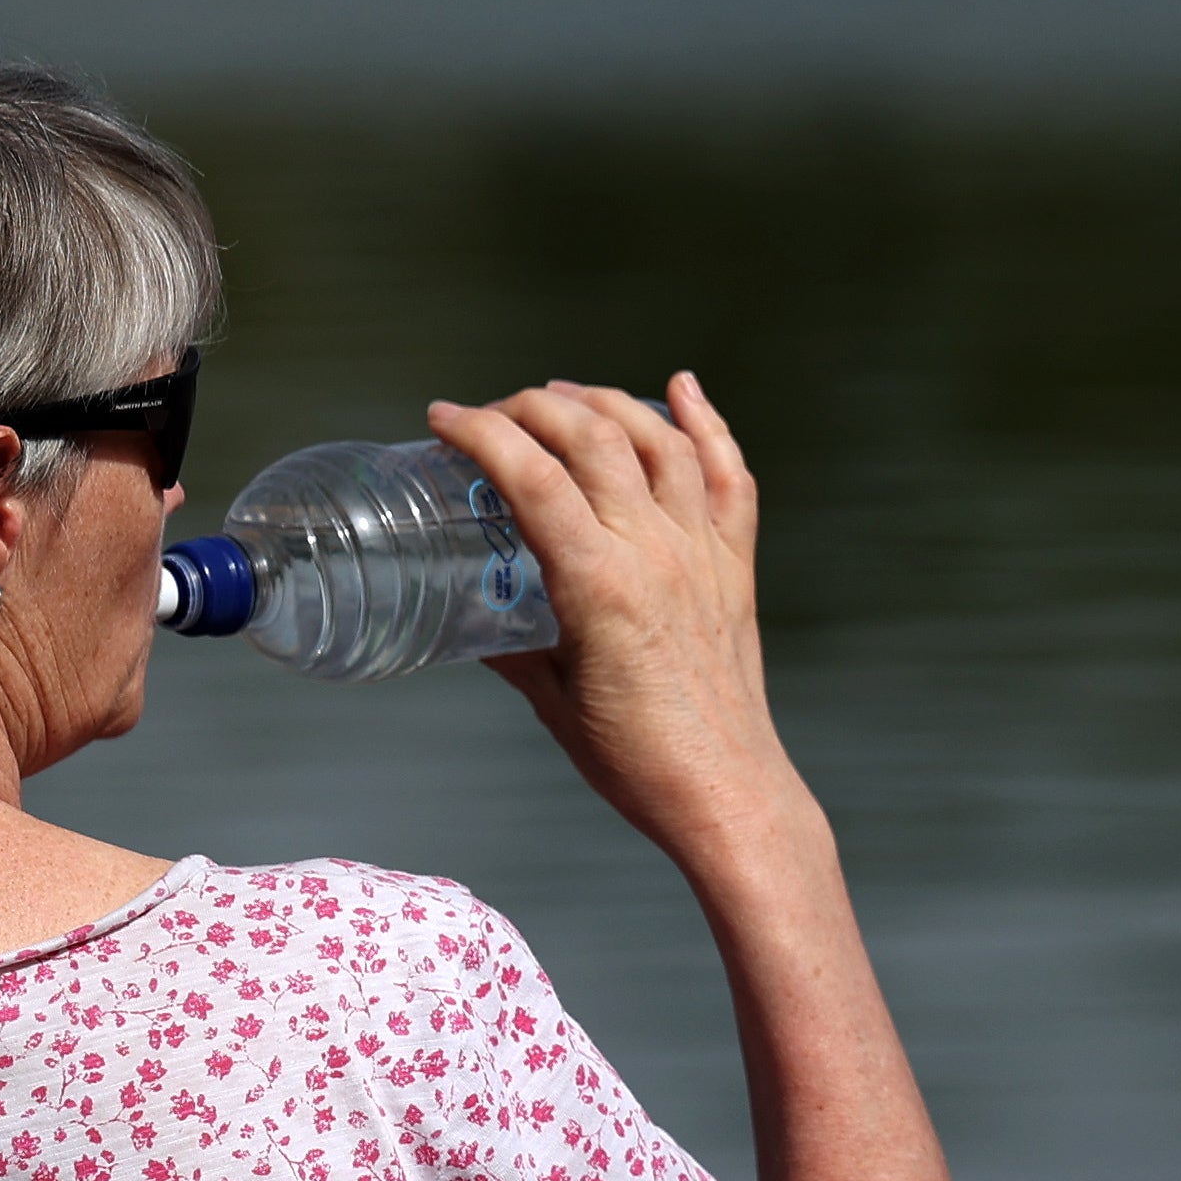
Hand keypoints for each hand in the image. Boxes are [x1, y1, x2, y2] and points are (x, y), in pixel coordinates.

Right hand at [427, 374, 801, 863]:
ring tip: (564, 394)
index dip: (480, 433)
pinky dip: (706, 422)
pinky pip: (728, 474)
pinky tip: (682, 387)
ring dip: (606, 401)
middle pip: (592, 438)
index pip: (531, 477)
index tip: (443, 419)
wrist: (725, 792)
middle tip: (494, 414)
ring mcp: (702, 551)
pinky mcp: (736, 564)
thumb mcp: (549, 700)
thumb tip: (476, 614)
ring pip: (658, 440)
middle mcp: (655, 551)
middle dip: (532, 406)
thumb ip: (512, 645)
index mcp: (599, 584)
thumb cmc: (636, 761)